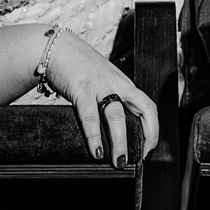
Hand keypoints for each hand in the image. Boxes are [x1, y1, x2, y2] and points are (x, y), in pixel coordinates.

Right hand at [44, 30, 159, 168]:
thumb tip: (113, 132)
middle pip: (141, 110)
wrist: (57, 47)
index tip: (147, 150)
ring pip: (116, 115)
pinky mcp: (81, 88)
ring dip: (119, 141)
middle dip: (144, 137)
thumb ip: (109, 100)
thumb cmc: (79, 68)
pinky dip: (94, 135)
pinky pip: (90, 115)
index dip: (153, 130)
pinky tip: (96, 150)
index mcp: (124, 85)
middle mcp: (116, 84)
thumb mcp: (103, 81)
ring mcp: (100, 86)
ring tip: (118, 161)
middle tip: (137, 160)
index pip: (148, 107)